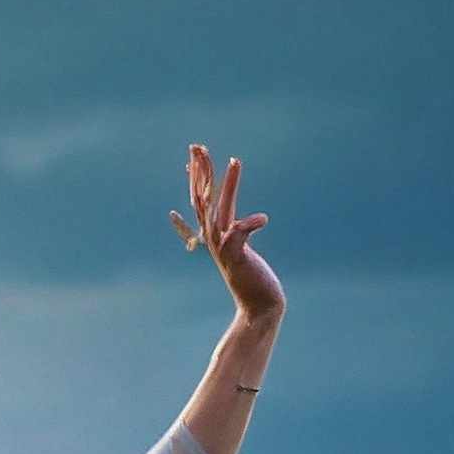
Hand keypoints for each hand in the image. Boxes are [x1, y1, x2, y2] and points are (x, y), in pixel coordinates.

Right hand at [182, 144, 280, 325]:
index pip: (200, 199)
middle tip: (197, 145)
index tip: (191, 155)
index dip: (196, 177)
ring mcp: (224, 247)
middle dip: (201, 171)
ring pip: (222, 209)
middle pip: (202, 198)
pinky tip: (263, 219)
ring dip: (228, 184)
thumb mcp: (239, 251)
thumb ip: (235, 234)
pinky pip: (242, 232)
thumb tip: (236, 225)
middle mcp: (214, 238)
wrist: (257, 307)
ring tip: (235, 160)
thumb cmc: (252, 279)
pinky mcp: (237, 256)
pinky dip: (250, 224)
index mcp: (214, 234)